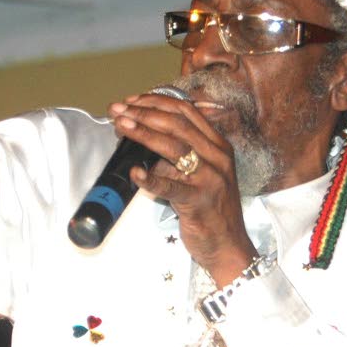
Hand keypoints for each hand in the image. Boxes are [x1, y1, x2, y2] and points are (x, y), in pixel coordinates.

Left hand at [109, 93, 257, 286]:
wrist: (228, 245)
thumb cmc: (209, 209)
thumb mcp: (197, 174)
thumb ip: (176, 156)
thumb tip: (140, 138)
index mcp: (218, 145)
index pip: (186, 112)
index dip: (156, 102)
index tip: (131, 101)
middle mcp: (218, 156)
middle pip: (178, 124)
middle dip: (144, 113)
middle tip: (118, 110)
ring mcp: (211, 178)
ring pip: (175, 147)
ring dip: (144, 133)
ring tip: (121, 126)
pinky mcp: (200, 201)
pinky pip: (172, 187)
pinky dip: (151, 179)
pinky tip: (133, 172)